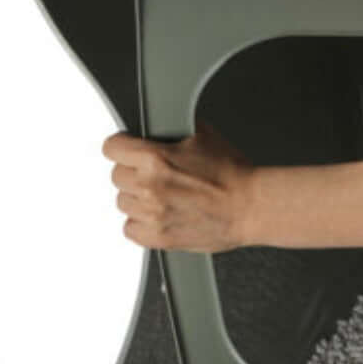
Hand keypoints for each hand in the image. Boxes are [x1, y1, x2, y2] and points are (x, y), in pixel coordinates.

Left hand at [102, 119, 255, 251]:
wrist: (250, 206)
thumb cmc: (232, 174)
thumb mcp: (201, 134)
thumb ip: (170, 129)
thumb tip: (156, 126)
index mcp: (155, 158)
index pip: (111, 148)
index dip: (122, 147)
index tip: (127, 151)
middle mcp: (149, 187)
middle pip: (116, 176)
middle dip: (133, 173)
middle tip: (154, 175)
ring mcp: (153, 215)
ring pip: (123, 203)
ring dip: (137, 199)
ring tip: (162, 196)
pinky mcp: (159, 237)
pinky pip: (130, 230)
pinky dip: (141, 224)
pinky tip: (159, 215)